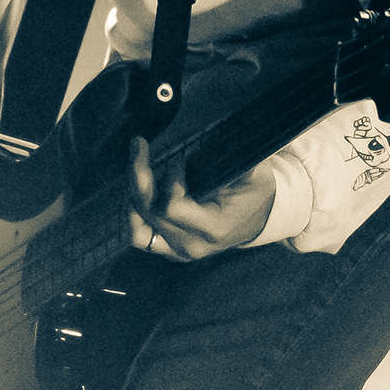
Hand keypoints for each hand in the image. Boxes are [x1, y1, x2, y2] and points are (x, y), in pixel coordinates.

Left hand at [127, 138, 275, 259]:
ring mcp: (177, 251)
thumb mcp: (255, 175)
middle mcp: (192, 244)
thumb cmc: (253, 192)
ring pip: (136, 227)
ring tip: (137, 164)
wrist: (256, 221)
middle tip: (139, 144)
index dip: (171, 179)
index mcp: (213, 227)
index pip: (172, 207)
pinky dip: (132, 212)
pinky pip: (139, 236)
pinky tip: (137, 188)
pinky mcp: (167, 249)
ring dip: (132, 193)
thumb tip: (227, 138)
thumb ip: (239, 160)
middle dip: (140, 173)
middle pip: (149, 212)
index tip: (180, 160)